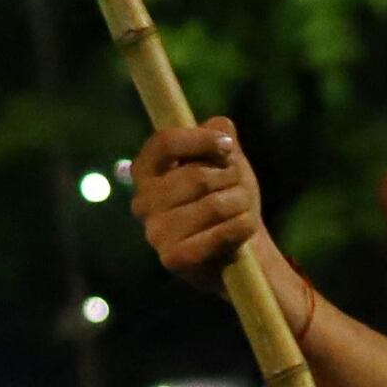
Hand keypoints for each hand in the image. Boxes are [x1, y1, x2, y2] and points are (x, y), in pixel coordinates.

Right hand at [134, 118, 270, 293]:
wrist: (236, 248)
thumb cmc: (225, 197)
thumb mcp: (223, 160)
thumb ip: (219, 135)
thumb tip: (220, 126)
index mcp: (145, 171)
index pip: (164, 142)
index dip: (200, 139)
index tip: (228, 146)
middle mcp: (142, 202)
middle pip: (198, 176)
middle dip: (231, 178)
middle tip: (238, 188)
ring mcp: (155, 233)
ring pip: (215, 205)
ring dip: (241, 203)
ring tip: (241, 210)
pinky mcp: (174, 259)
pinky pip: (221, 233)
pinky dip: (243, 226)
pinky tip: (243, 228)